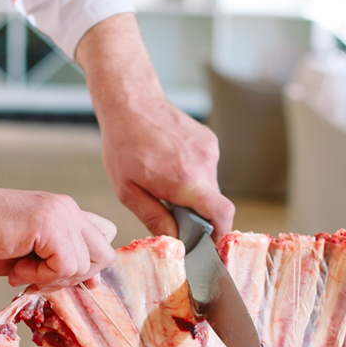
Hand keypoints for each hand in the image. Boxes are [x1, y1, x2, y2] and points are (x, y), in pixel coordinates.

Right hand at [0, 185, 116, 287]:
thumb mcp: (30, 251)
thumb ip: (60, 260)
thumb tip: (94, 283)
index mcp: (66, 212)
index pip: (104, 235)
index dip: (89, 263)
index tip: (59, 275)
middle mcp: (69, 210)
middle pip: (104, 255)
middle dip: (75, 277)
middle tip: (40, 276)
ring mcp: (62, 215)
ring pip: (85, 266)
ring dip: (51, 278)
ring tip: (20, 270)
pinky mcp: (50, 225)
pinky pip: (65, 266)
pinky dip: (40, 276)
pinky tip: (16, 268)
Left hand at [76, 14, 234, 239]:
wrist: (131, 103)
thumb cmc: (123, 146)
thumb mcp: (128, 191)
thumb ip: (154, 218)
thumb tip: (174, 239)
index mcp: (186, 180)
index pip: (222, 214)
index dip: (220, 233)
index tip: (208, 243)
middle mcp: (204, 163)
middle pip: (213, 203)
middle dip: (196, 213)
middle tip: (170, 210)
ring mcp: (210, 149)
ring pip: (209, 186)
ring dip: (192, 192)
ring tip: (164, 181)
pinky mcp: (210, 141)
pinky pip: (206, 168)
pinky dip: (192, 175)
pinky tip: (170, 165)